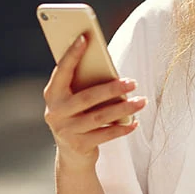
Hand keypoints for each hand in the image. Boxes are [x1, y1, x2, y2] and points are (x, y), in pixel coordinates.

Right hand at [43, 34, 146, 169]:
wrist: (71, 155)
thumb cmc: (78, 116)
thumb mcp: (74, 100)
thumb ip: (84, 85)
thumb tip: (108, 68)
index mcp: (52, 94)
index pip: (62, 71)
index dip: (72, 54)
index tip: (85, 37)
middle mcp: (55, 112)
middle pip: (87, 97)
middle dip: (113, 89)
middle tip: (133, 82)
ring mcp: (66, 131)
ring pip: (100, 117)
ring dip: (124, 108)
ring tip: (141, 101)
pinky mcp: (78, 146)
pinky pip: (105, 135)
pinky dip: (122, 128)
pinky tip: (135, 122)